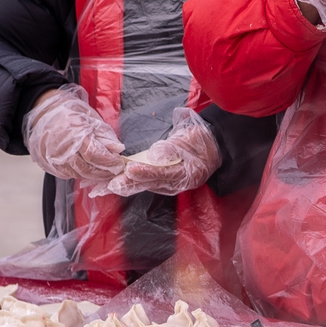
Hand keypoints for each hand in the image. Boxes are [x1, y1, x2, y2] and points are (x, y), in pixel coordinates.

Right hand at [22, 86, 125, 183]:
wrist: (43, 110)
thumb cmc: (68, 111)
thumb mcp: (91, 117)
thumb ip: (104, 135)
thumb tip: (117, 150)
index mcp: (73, 132)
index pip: (94, 155)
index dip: (108, 162)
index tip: (118, 163)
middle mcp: (60, 147)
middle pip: (85, 169)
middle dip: (102, 172)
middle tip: (112, 171)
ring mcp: (50, 156)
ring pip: (75, 174)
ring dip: (91, 174)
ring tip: (101, 170)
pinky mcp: (45, 162)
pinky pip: (64, 174)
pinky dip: (76, 173)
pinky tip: (84, 167)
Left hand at [104, 108, 220, 196]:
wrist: (213, 146)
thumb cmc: (201, 141)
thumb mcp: (189, 141)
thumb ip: (171, 149)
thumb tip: (154, 156)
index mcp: (187, 173)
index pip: (163, 173)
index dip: (146, 172)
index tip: (130, 169)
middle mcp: (178, 183)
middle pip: (152, 184)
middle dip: (131, 184)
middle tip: (113, 184)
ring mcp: (173, 183)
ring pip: (148, 186)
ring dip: (129, 185)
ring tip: (112, 184)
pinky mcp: (167, 181)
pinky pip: (150, 184)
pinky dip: (135, 182)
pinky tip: (121, 182)